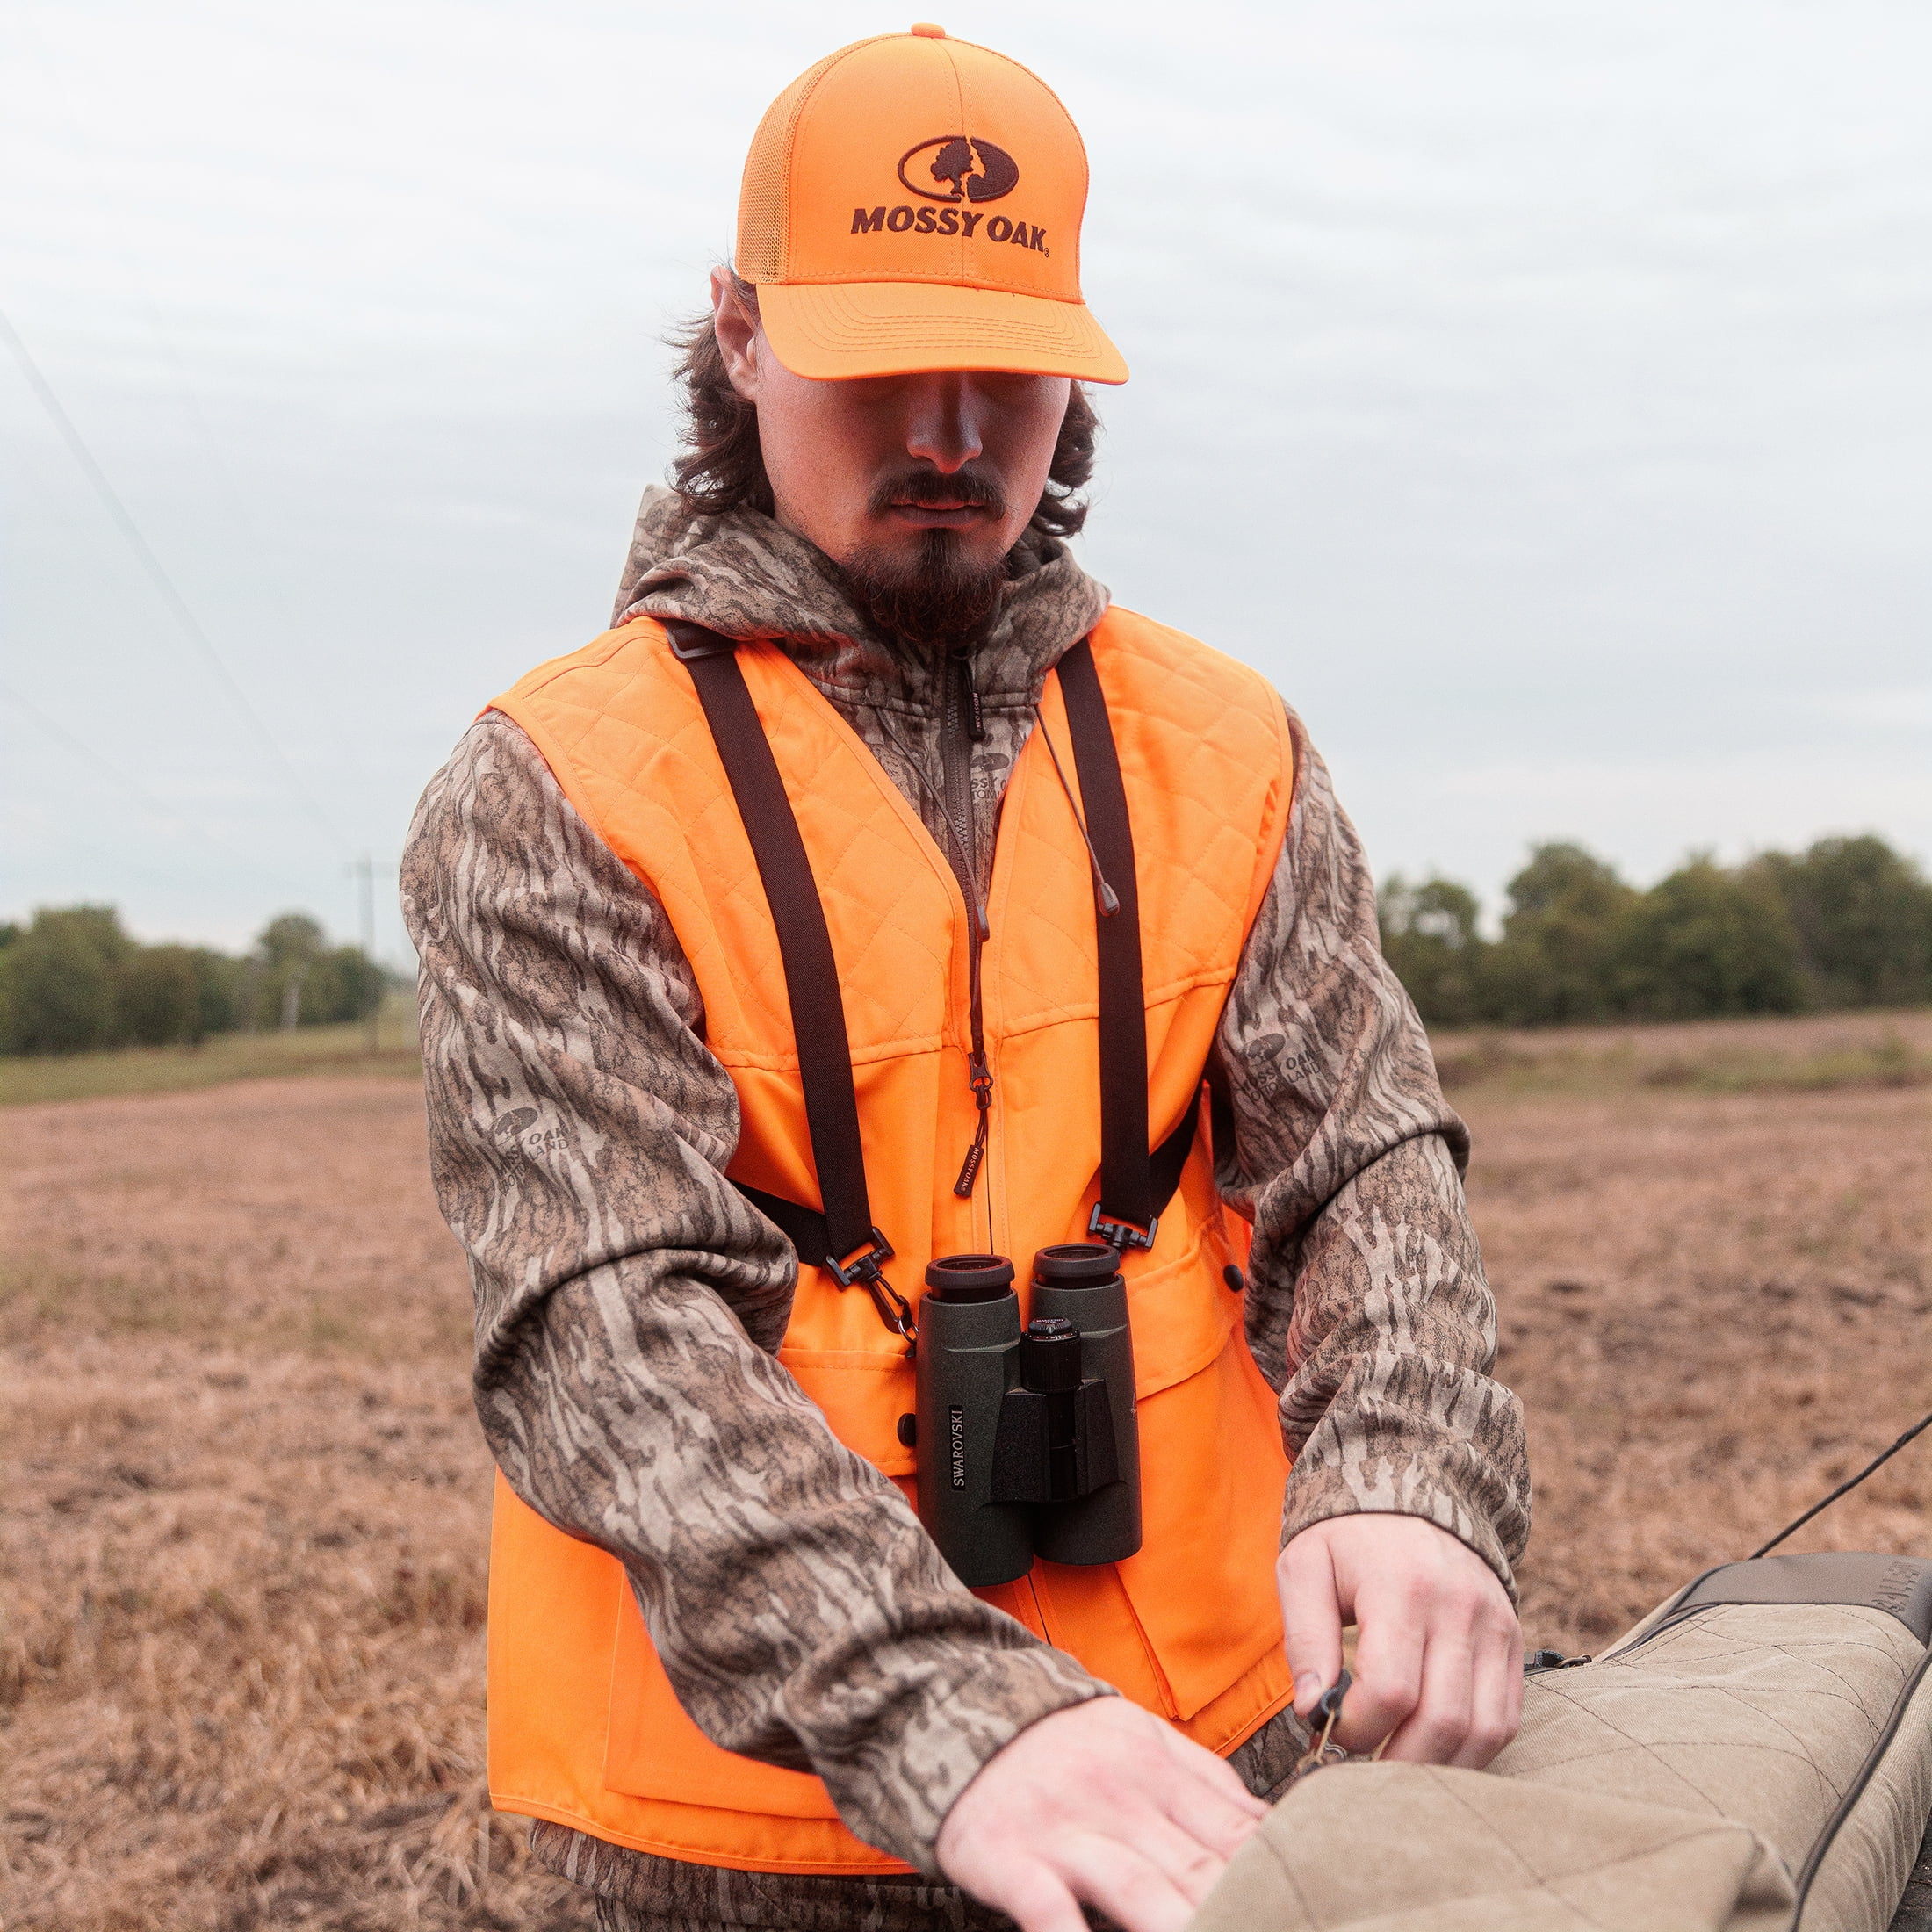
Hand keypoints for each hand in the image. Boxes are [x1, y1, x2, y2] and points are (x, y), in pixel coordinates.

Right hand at [935, 1696, 1266, 1931]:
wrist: (954, 1708)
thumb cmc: (1060, 1743)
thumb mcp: (1137, 1738)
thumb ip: (1205, 1784)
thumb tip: (1275, 1831)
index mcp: (1155, 1766)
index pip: (1233, 1833)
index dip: (1278, 1879)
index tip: (1316, 1912)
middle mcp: (1117, 1796)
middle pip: (1196, 1870)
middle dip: (1243, 1915)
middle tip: (1286, 1931)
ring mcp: (1063, 1829)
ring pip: (1137, 1888)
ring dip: (1179, 1927)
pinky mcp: (1009, 1857)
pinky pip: (1046, 1907)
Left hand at [1277, 1513, 1521, 1766]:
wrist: (1411, 1486)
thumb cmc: (1346, 1538)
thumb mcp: (1304, 1568)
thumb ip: (1304, 1639)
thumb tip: (1313, 1710)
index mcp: (1402, 1586)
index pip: (1392, 1691)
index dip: (1357, 1728)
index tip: (1329, 1727)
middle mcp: (1460, 1607)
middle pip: (1442, 1720)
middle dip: (1395, 1762)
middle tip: (1359, 1765)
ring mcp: (1495, 1625)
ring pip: (1484, 1730)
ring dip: (1437, 1767)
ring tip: (1393, 1766)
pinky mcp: (1512, 1641)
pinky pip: (1506, 1718)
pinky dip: (1472, 1750)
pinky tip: (1431, 1751)